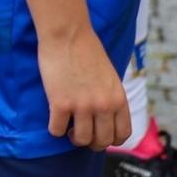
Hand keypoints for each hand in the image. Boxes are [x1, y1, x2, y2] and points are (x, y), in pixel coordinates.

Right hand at [40, 26, 130, 149]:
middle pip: (101, 141)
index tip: (99, 134)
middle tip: (80, 133)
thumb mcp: (110, 76)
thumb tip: (105, 115)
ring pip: (80, 140)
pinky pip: (56, 130)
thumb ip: (110, 97)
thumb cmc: (86, 49)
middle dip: (91, 142)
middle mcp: (103, 106)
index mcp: (118, 99)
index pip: (122, 134)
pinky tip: (54, 119)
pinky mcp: (60, 103)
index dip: (110, 139)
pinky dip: (54, 129)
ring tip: (67, 127)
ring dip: (72, 137)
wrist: (67, 34)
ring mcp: (82, 106)